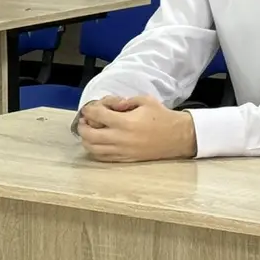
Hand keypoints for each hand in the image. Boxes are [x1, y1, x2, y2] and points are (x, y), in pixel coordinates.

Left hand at [77, 94, 196, 162]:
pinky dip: (95, 151)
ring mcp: (122, 151)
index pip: (97, 116)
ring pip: (94, 149)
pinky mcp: (125, 160)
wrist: (176, 137)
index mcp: (125, 122)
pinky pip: (103, 158)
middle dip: (82, 127)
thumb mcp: (144, 100)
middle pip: (90, 136)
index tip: (88, 108)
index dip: (89, 110)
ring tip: (87, 132)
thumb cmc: (161, 116)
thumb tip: (110, 105)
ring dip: (86, 140)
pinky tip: (96, 143)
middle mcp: (120, 139)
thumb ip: (125, 101)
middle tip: (83, 120)